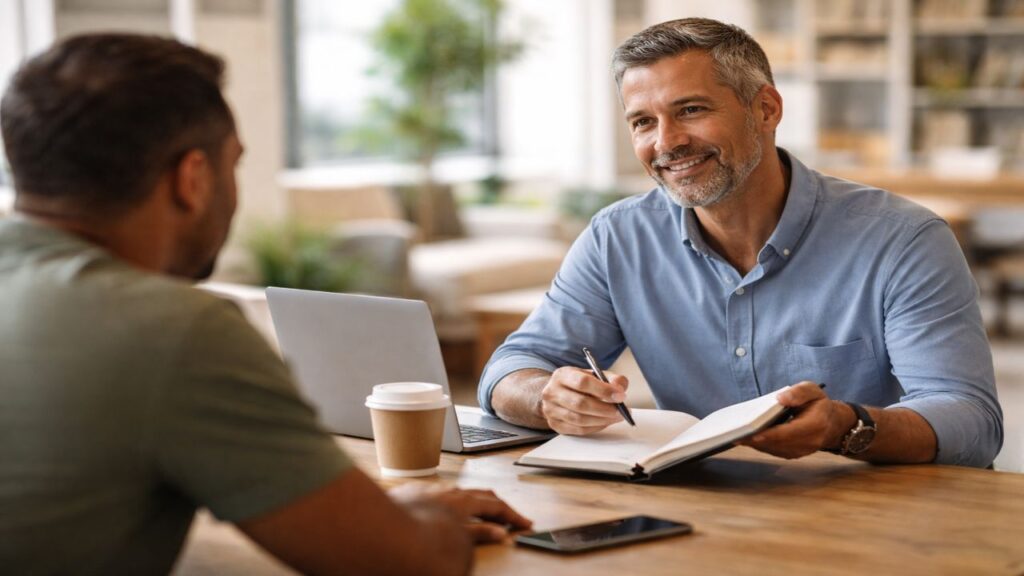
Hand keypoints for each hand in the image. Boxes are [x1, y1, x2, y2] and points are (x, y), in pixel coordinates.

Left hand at [389, 483, 532, 543]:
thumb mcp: (457, 540)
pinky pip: (438, 494)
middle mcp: (448, 490)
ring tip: (480, 517)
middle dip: (498, 507)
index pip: (496, 506)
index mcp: (463, 500)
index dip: (513, 516)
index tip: (524, 523)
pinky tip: (446, 512)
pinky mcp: (411, 492)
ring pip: (459, 493)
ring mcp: (429, 489)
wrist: (380, 529)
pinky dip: (452, 503)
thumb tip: (500, 534)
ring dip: (474, 504)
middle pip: (481, 495)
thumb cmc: (417, 537)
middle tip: (509, 520)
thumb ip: (480, 534)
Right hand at [540, 366, 629, 434]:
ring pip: (580, 419)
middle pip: (580, 404)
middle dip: (605, 409)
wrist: (557, 393)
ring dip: (602, 420)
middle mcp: (552, 392)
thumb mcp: (593, 375)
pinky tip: (605, 422)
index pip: (583, 382)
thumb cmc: (577, 384)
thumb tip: (620, 389)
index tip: (620, 396)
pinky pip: (579, 430)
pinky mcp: (555, 424)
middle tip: (621, 411)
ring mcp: (551, 410)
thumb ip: (610, 378)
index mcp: (562, 375)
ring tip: (616, 417)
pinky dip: (596, 427)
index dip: (604, 390)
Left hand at [739, 381, 852, 458]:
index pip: (790, 432)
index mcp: (816, 424)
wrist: (832, 423)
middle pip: (779, 443)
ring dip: (755, 444)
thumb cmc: (818, 404)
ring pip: (774, 449)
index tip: (752, 433)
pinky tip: (747, 438)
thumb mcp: (813, 390)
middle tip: (735, 435)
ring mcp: (802, 451)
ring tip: (736, 436)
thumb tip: (781, 398)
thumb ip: (799, 392)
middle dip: (756, 440)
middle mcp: (810, 441)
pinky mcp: (794, 454)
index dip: (770, 434)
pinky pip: (775, 451)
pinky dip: (761, 445)